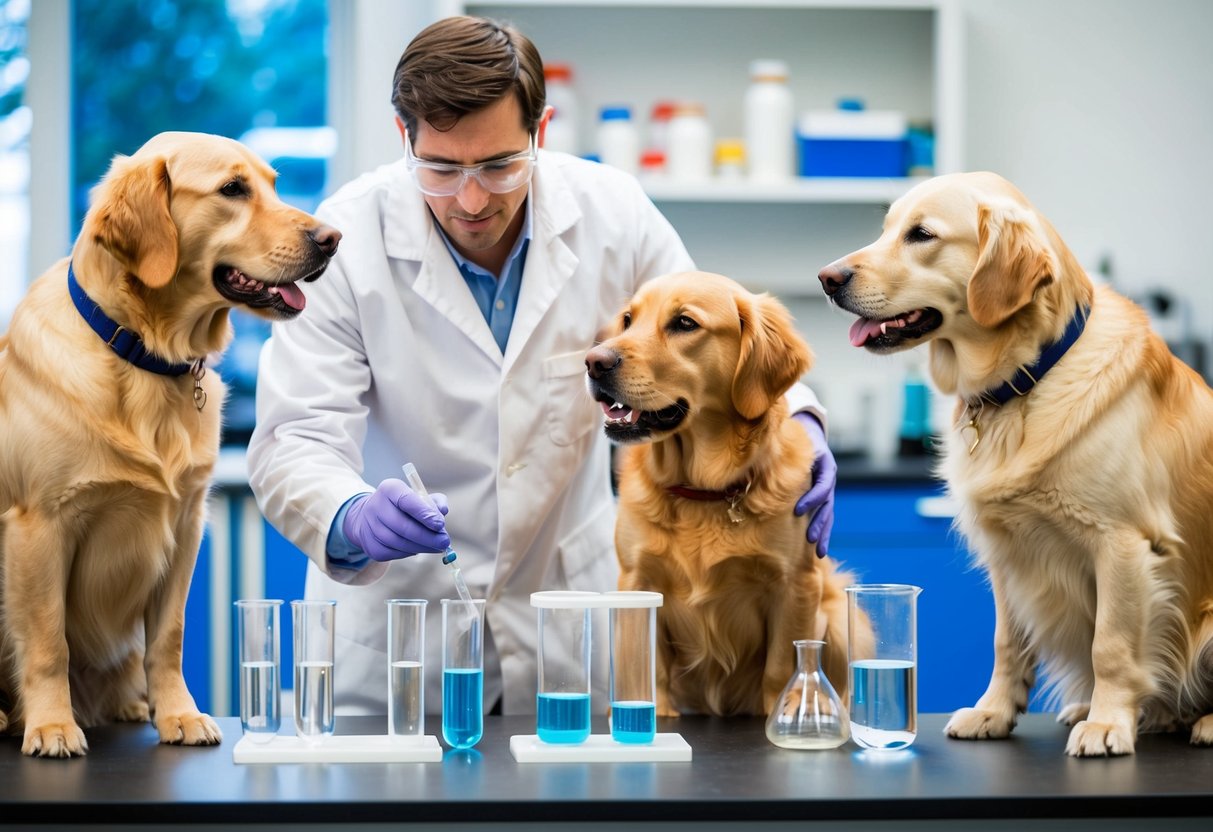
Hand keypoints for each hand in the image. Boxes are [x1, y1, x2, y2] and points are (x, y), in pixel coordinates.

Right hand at [342, 479, 449, 561]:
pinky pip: (393, 553)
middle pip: (403, 526)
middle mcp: (376, 506)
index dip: (425, 514)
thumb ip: (435, 501)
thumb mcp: (418, 497)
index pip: (407, 501)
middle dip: (427, 537)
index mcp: (390, 489)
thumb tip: (443, 511)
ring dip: (422, 547)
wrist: (371, 517)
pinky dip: (410, 552)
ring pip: (399, 542)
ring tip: (437, 547)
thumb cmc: (403, 506)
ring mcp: (370, 527)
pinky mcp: (370, 545)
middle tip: (444, 542)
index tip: (440, 525)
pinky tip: (419, 548)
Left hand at [792, 412, 836, 557]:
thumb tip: (753, 462)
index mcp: (825, 466)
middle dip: (820, 522)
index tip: (798, 510)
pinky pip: (824, 515)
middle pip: (828, 504)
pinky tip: (818, 548)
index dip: (812, 498)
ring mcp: (828, 489)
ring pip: (828, 513)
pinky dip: (822, 530)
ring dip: (824, 532)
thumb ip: (782, 453)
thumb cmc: (798, 438)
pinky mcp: (824, 496)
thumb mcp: (793, 442)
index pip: (823, 485)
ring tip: (819, 551)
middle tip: (811, 538)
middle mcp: (829, 479)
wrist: (811, 433)